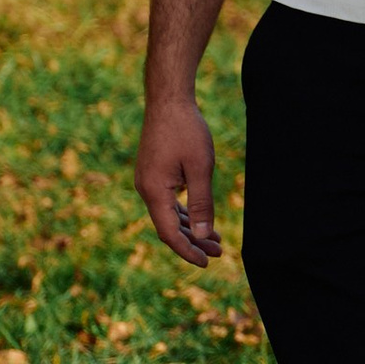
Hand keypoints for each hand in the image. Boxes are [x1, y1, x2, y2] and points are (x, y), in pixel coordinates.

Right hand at [135, 92, 221, 264]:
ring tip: (215, 241)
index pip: (169, 233)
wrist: (168, 100)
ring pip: (168, 215)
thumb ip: (202, 203)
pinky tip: (199, 218)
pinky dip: (183, 213)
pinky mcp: (153, 173)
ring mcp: (148, 181)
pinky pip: (167, 201)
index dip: (188, 250)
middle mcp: (146, 189)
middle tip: (219, 253)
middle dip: (193, 242)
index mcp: (154, 191)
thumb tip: (204, 235)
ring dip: (190, 228)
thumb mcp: (200, 167)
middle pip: (168, 227)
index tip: (207, 262)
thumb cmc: (186, 130)